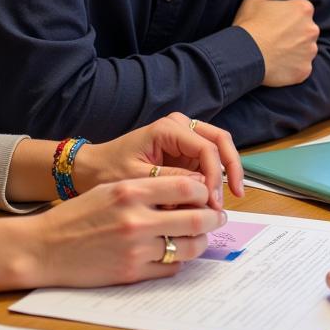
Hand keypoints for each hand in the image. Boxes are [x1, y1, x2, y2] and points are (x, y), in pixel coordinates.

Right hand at [32, 175, 227, 286]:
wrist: (44, 248)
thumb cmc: (77, 215)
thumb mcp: (110, 189)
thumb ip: (147, 189)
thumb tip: (189, 190)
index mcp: (130, 191)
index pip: (186, 185)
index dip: (204, 190)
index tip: (207, 193)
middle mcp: (136, 219)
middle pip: (195, 218)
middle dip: (213, 218)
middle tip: (217, 217)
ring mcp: (135, 249)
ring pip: (188, 247)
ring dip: (200, 241)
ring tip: (200, 236)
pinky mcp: (131, 274)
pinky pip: (170, 268)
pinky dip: (178, 260)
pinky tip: (173, 252)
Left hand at [73, 112, 243, 207]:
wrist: (92, 168)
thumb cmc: (110, 170)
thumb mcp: (139, 178)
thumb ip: (172, 181)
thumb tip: (204, 189)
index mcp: (168, 128)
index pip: (206, 147)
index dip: (215, 175)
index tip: (212, 201)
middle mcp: (180, 127)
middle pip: (220, 140)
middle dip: (231, 168)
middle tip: (236, 195)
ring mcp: (184, 137)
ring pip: (218, 150)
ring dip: (224, 174)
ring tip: (220, 203)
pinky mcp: (184, 151)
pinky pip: (208, 161)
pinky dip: (213, 179)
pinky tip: (210, 200)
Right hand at [232, 0, 319, 86]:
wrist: (244, 55)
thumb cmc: (249, 25)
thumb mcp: (254, 1)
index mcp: (303, 9)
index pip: (301, 11)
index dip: (288, 17)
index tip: (276, 23)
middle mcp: (312, 29)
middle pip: (306, 30)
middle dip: (295, 34)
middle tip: (275, 39)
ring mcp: (310, 51)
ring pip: (305, 50)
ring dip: (295, 51)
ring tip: (275, 53)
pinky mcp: (305, 70)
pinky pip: (301, 68)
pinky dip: (292, 67)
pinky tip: (277, 65)